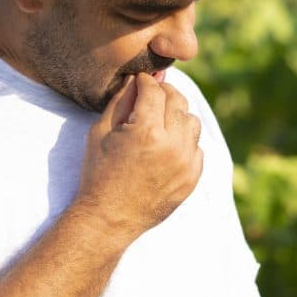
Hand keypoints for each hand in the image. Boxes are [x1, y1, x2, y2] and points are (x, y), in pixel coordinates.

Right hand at [73, 73, 203, 241]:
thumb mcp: (101, 132)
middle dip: (164, 93)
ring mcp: (186, 163)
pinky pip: (197, 146)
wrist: (109, 217)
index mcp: (147, 131)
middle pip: (178, 102)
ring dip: (177, 115)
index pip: (154, 91)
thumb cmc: (98, 173)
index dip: (145, 82)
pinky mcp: (193, 177)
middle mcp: (173, 145)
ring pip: (192, 121)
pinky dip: (185, 140)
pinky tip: (168, 143)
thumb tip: (136, 79)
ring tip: (160, 119)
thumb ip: (122, 101)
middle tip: (151, 95)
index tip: (140, 80)